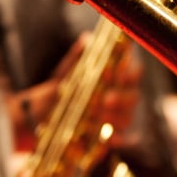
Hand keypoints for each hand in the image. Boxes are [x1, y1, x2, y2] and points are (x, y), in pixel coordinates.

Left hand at [9, 32, 142, 151]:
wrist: (41, 114)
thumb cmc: (60, 88)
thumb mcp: (65, 72)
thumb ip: (78, 57)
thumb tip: (87, 39)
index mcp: (116, 78)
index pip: (134, 73)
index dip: (130, 74)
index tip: (116, 75)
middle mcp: (121, 97)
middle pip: (133, 97)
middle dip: (122, 98)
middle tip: (106, 100)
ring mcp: (117, 117)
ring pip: (127, 117)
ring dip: (115, 118)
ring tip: (98, 117)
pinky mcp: (109, 135)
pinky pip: (119, 138)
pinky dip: (115, 138)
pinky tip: (108, 138)